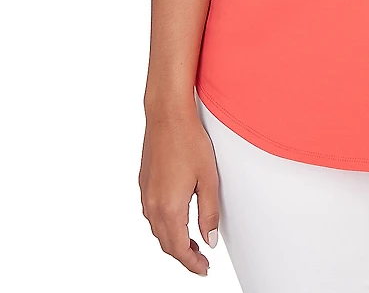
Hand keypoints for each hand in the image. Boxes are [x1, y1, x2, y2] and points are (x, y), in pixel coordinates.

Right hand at [139, 110, 219, 275]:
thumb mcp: (209, 179)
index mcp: (170, 207)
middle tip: (201, 260)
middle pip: (166, 243)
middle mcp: (153, 205)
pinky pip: (152, 214)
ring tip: (191, 243)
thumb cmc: (189, 141)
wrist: (167, 116)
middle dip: (183, 255)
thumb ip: (209, 213)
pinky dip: (164, 225)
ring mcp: (146, 194)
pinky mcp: (144, 184)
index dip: (191, 263)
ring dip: (173, 241)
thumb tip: (210, 240)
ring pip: (157, 230)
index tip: (203, 268)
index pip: (178, 248)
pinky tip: (176, 220)